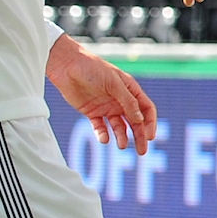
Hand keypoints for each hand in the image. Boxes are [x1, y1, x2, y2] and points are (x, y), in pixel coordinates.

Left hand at [47, 35, 159, 153]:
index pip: (146, 109)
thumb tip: (140, 119)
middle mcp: (120, 100)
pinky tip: (103, 139)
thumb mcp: (114, 83)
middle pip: (135, 122)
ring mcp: (107, 107)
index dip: (150, 122)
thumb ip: (127, 101)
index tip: (150, 136)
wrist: (66, 65)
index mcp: (130, 90)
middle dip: (140, 136)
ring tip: (122, 146)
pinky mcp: (92, 112)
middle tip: (142, 151)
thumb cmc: (92, 68)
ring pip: (119, 127)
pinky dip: (102, 134)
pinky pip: (100, 127)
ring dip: (122, 137)